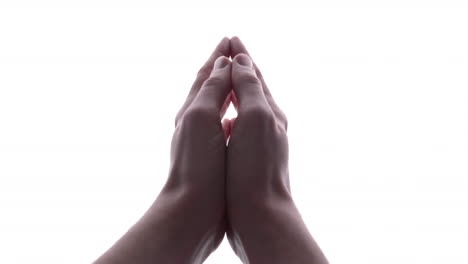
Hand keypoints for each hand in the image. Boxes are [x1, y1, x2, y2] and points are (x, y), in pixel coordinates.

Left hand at [94, 38, 231, 263]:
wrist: (193, 210)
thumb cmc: (198, 164)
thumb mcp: (201, 117)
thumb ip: (212, 89)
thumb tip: (224, 62)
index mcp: (191, 110)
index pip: (206, 75)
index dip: (218, 56)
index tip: (229, 39)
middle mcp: (196, 123)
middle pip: (210, 88)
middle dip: (222, 69)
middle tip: (234, 53)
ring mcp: (205, 141)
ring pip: (217, 108)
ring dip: (227, 91)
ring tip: (237, 80)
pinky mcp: (216, 158)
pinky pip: (225, 128)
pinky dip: (232, 116)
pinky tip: (238, 120)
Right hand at [226, 37, 327, 263]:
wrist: (259, 214)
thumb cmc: (256, 167)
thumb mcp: (256, 117)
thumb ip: (250, 87)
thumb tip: (242, 60)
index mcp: (270, 111)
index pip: (255, 74)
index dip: (242, 55)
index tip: (231, 38)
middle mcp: (267, 125)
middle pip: (254, 88)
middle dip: (242, 68)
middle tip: (231, 49)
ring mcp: (258, 143)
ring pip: (247, 107)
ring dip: (238, 89)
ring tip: (229, 78)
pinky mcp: (248, 159)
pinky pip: (240, 127)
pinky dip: (233, 115)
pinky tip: (227, 120)